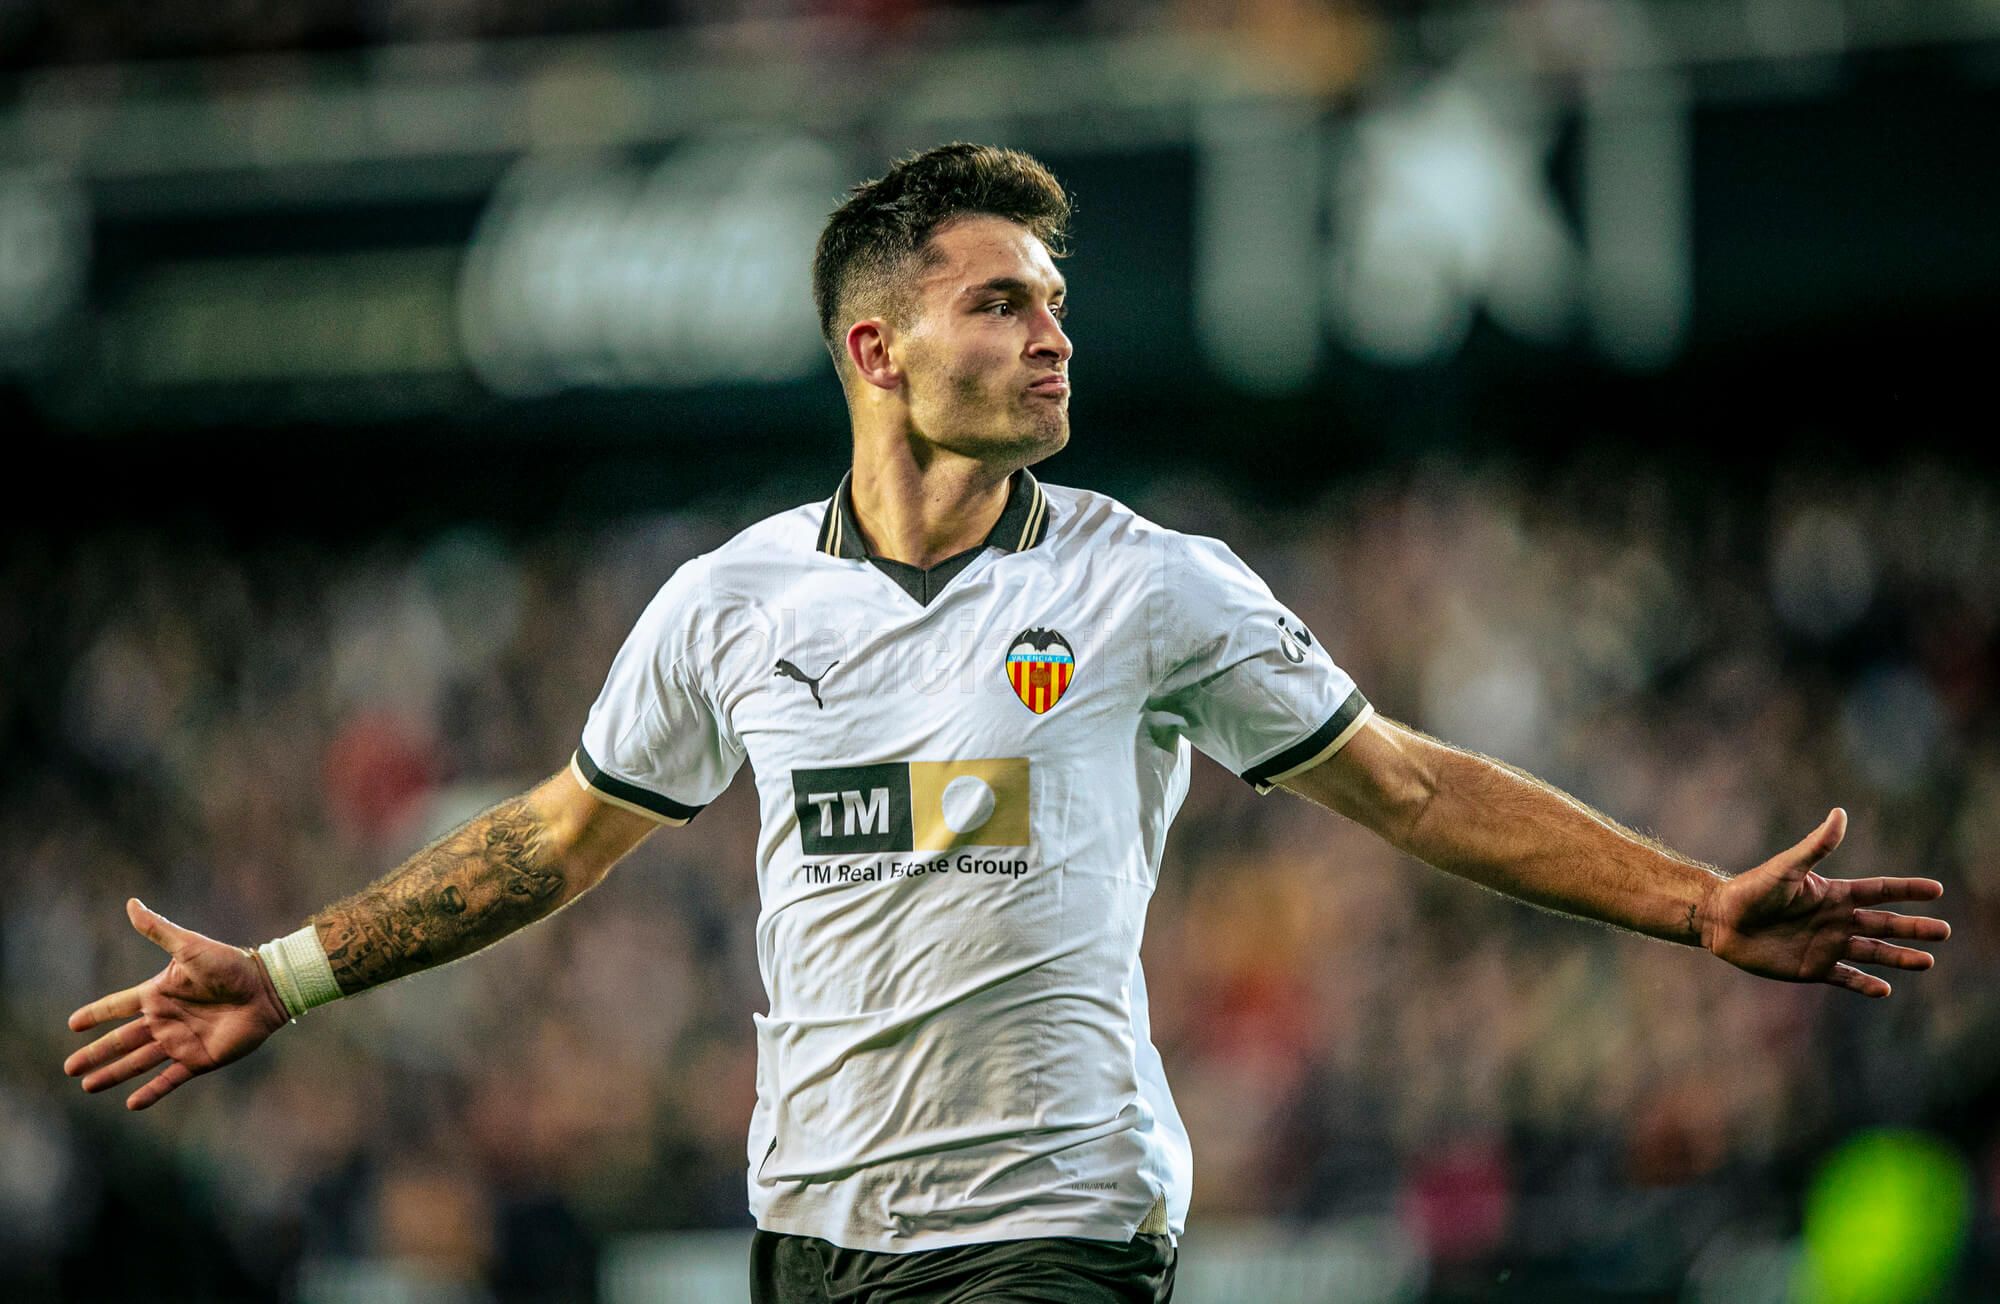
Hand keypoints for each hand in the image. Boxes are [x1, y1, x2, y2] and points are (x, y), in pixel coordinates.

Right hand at [64, 899, 290, 1109]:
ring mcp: (180, 1041)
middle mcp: (165, 1020)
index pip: (117, 1007)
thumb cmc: (230, 964)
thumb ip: (158, 930)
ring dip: (114, 1074)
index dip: (95, 1014)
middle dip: (96, 1054)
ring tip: (88, 1086)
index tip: (72, 1024)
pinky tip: (131, 1104)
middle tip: (69, 1068)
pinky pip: (170, 1079)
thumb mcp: (189, 947)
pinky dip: (152, 1092)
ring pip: (138, 1062)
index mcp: (158, 994)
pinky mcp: (199, 1059)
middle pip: (121, 1041)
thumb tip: (131, 903)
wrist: (267, 987)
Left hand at [1699, 809, 1950, 997]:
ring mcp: (1827, 945)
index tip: (1937, 889)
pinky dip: (1865, 984)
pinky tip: (1885, 989)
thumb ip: (1816, 846)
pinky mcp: (1813, 968)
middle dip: (1914, 928)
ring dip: (1899, 957)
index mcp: (1834, 894)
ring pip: (1873, 952)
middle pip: (1884, 923)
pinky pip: (1846, 978)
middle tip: (1944, 932)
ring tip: (1927, 961)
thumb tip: (1840, 813)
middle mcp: (1836, 920)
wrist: (1721, 920)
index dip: (1908, 890)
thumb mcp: (1786, 867)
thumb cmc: (1751, 889)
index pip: (1880, 891)